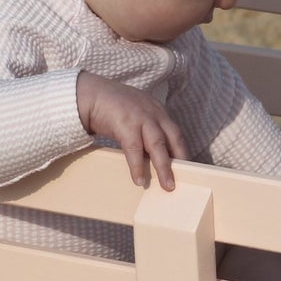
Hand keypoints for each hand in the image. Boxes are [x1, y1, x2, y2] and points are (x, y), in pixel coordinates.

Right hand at [76, 72, 187, 189]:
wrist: (90, 94)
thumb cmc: (113, 108)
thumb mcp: (137, 116)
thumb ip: (147, 132)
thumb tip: (154, 159)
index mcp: (159, 112)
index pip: (177, 134)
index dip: (183, 153)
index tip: (190, 170)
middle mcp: (154, 114)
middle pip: (173, 139)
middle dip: (181, 161)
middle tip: (188, 179)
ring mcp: (140, 118)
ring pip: (158, 145)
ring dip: (164, 167)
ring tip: (168, 186)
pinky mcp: (125, 124)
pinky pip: (134, 149)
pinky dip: (138, 166)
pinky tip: (140, 180)